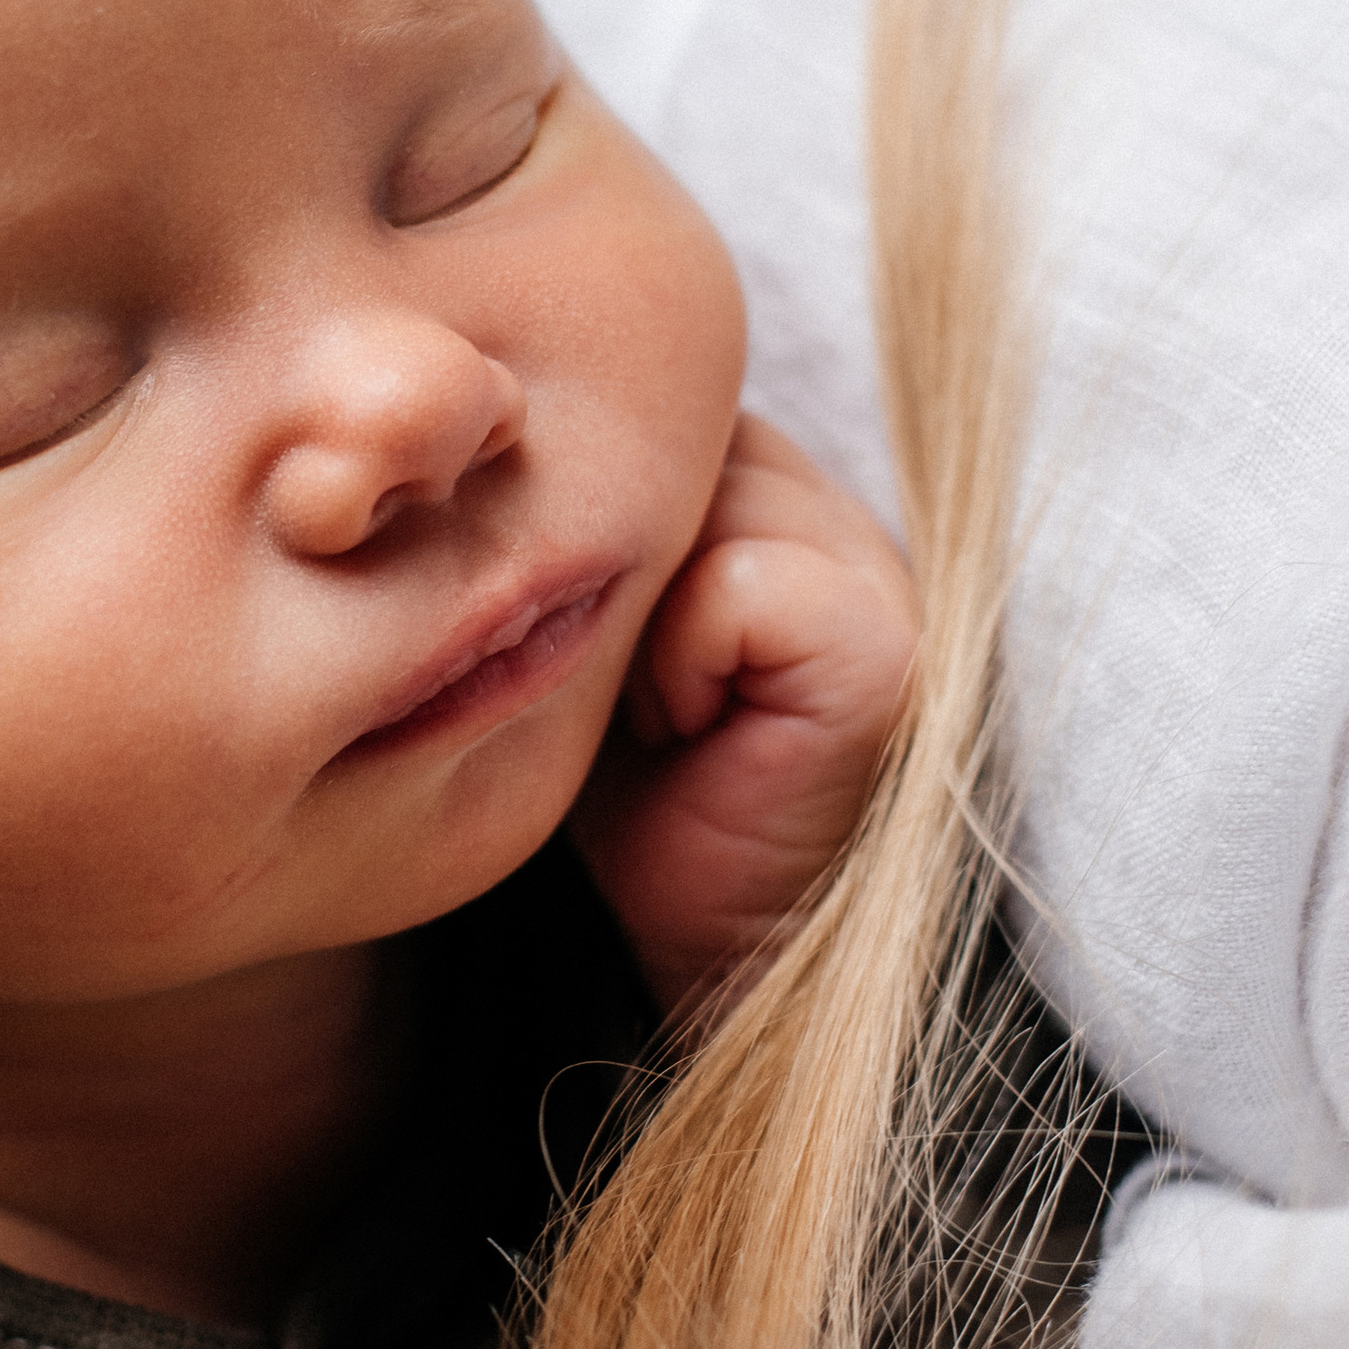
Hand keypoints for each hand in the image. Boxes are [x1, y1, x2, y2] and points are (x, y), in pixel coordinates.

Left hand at [570, 413, 915, 1023]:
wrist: (713, 946)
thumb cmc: (624, 786)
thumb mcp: (581, 625)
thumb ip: (567, 513)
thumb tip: (467, 436)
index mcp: (750, 471)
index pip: (624, 402)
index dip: (561, 509)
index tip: (566, 627)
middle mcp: (822, 491)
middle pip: (651, 438)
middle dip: (595, 555)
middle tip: (614, 685)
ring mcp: (868, 557)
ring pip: (687, 502)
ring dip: (635, 619)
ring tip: (655, 713)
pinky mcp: (881, 638)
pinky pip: (733, 587)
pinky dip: (683, 670)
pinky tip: (695, 736)